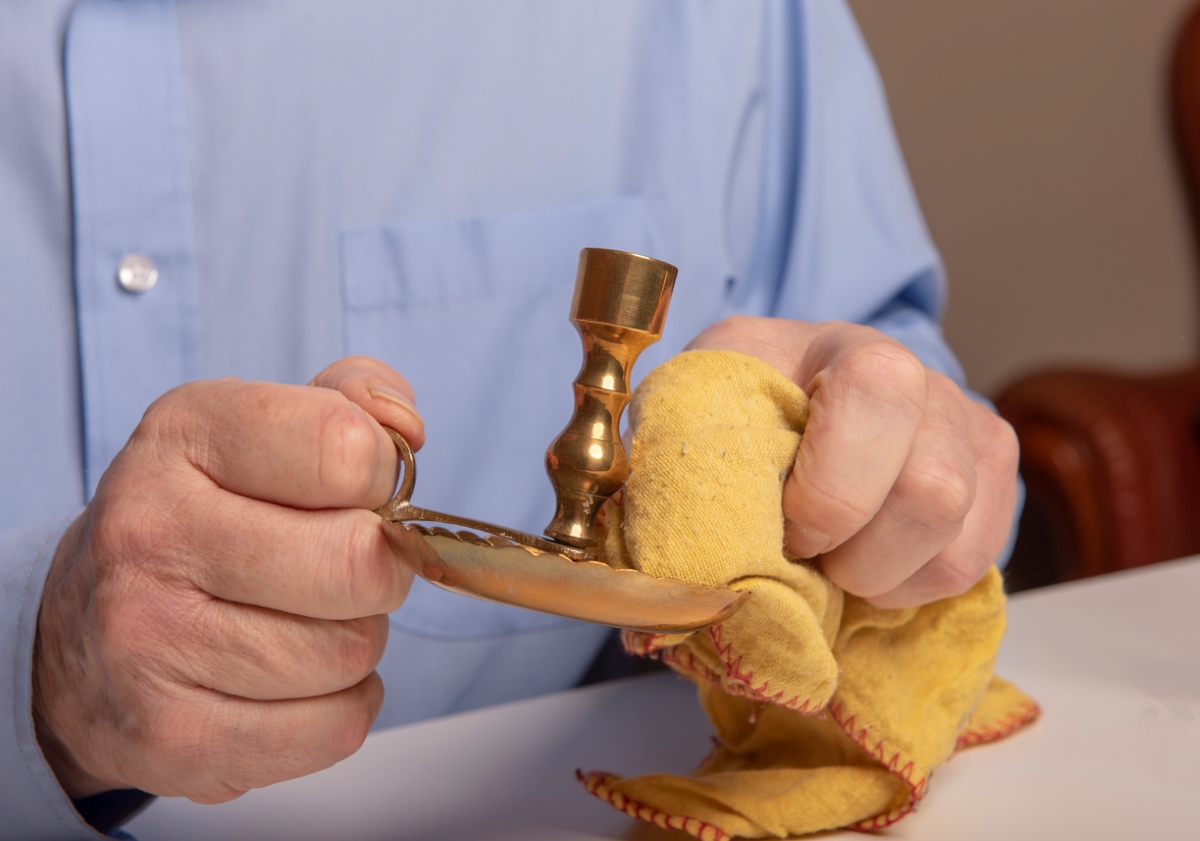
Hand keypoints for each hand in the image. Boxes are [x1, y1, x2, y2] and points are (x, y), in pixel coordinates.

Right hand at [32, 357, 436, 802]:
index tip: (355, 494)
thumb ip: (355, 402)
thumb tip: (408, 430)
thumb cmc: (206, 518)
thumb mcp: (263, 430)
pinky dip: (342, 709)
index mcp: (185, 435)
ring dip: (357, 643)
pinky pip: (333, 729)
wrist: (83, 633)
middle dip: (380, 570)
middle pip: (358, 564)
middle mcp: (150, 532)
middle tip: (348, 570)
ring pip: (350, 652)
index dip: (380, 478)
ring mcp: (148, 641)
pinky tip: (298, 683)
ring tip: (307, 624)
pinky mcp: (168, 736)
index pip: (346, 448)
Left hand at [686, 317, 1018, 607]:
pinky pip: (971, 568)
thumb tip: (658, 530)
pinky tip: (867, 565)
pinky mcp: (994, 490)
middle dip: (854, 555)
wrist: (798, 407)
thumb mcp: (695, 403)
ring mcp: (971, 434)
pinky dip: (909, 590)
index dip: (831, 489)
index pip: (879, 395)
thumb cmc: (742, 410)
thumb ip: (678, 438)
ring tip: (832, 563)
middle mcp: (928, 381)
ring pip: (955, 546)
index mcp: (845, 348)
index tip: (785, 524)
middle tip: (806, 555)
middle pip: (932, 490)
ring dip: (878, 579)